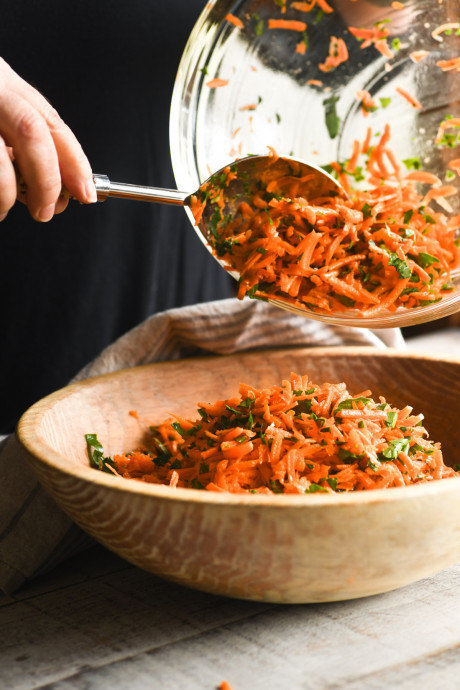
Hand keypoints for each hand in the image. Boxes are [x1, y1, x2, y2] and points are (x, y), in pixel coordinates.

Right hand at [0, 57, 96, 221]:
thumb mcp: (0, 111)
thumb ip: (28, 141)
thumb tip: (63, 189)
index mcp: (2, 82)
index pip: (51, 123)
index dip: (74, 162)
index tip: (86, 193)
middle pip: (31, 132)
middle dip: (47, 180)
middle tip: (46, 211)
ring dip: (6, 195)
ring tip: (3, 209)